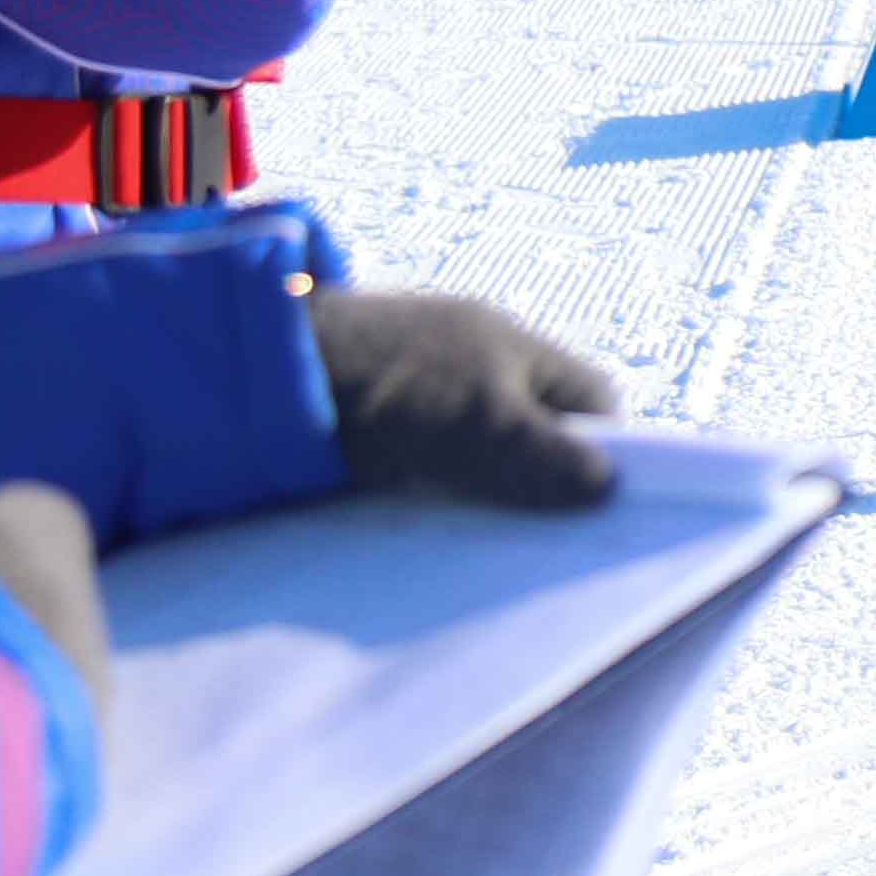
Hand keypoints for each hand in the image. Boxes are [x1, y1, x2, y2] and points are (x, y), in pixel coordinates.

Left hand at [309, 291, 619, 508]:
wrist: (265, 369)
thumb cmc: (390, 386)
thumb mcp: (484, 425)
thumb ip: (550, 456)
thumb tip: (609, 486)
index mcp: (515, 345)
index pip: (592, 400)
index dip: (602, 451)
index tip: (584, 506)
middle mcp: (475, 357)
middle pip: (535, 426)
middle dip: (533, 478)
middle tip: (523, 531)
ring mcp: (424, 381)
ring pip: (479, 445)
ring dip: (477, 487)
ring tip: (466, 530)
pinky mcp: (376, 411)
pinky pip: (425, 454)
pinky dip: (427, 484)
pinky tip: (413, 511)